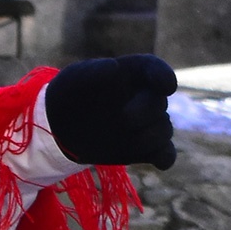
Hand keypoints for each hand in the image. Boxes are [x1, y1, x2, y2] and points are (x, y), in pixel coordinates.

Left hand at [45, 54, 177, 169]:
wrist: (63, 127)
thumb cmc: (72, 95)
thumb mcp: (75, 79)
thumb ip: (93, 72)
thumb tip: (114, 67)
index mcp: (131, 73)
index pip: (153, 68)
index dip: (163, 75)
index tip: (167, 86)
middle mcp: (145, 96)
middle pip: (159, 102)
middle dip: (146, 111)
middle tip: (124, 117)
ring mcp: (148, 123)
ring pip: (164, 129)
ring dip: (147, 135)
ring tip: (121, 136)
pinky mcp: (147, 148)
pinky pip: (166, 154)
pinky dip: (164, 158)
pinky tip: (158, 163)